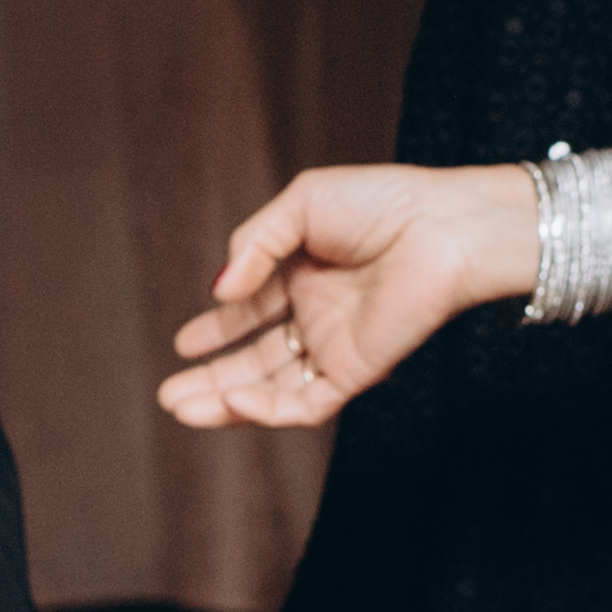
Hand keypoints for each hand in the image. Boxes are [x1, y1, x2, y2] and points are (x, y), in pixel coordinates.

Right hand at [161, 161, 540, 428]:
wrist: (441, 227)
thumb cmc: (382, 203)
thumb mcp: (301, 205)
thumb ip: (254, 244)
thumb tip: (219, 292)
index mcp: (305, 274)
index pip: (252, 312)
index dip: (216, 330)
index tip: (183, 344)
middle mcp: (318, 315)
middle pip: (254, 359)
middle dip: (211, 378)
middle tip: (169, 394)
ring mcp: (335, 345)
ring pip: (272, 388)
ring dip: (225, 401)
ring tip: (181, 406)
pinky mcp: (356, 370)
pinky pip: (305, 403)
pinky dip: (266, 408)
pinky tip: (233, 399)